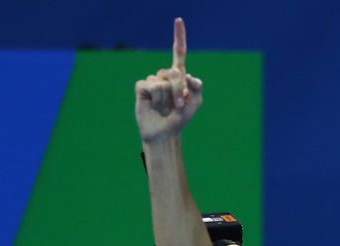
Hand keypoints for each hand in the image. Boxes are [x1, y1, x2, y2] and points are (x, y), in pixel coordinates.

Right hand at [135, 18, 203, 142]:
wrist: (165, 132)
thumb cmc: (180, 118)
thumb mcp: (195, 104)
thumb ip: (197, 89)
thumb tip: (188, 76)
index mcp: (179, 76)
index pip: (179, 52)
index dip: (179, 36)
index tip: (178, 20)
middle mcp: (164, 75)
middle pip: (175, 73)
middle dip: (179, 92)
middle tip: (178, 107)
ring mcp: (152, 80)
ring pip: (163, 83)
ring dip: (167, 100)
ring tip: (165, 109)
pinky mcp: (141, 87)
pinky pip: (152, 87)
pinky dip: (157, 100)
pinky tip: (154, 107)